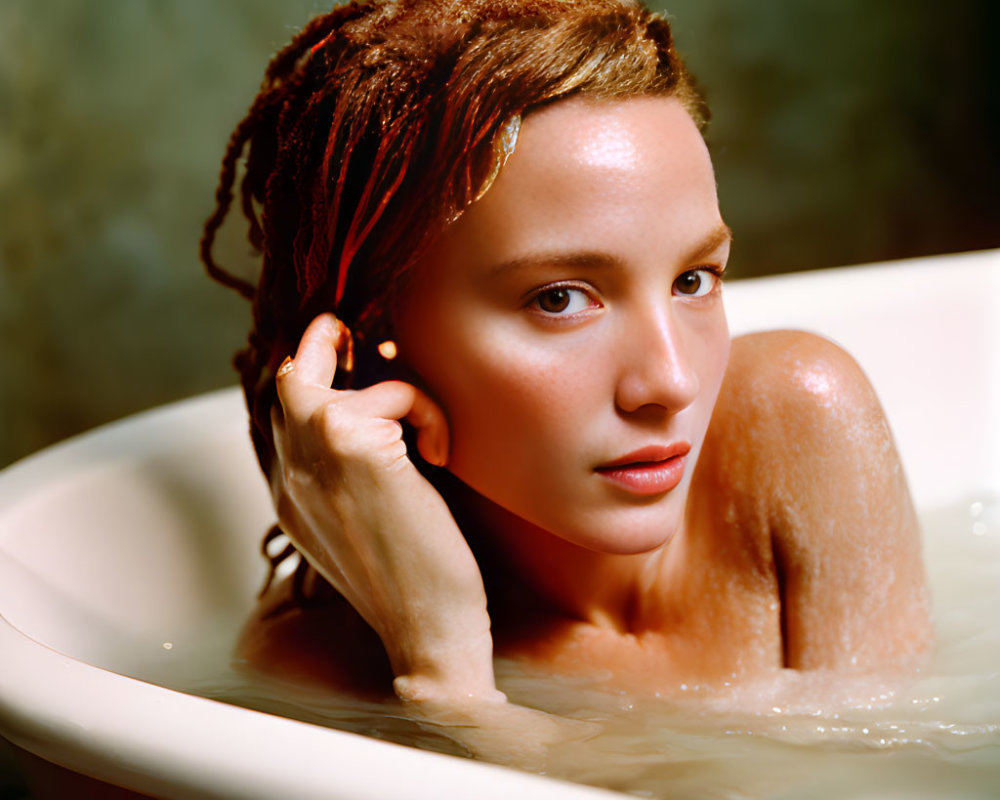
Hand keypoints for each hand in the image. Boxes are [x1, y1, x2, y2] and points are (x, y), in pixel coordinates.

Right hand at [271, 313, 502, 702]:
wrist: (429, 630)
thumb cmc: (414, 582)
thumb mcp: (364, 528)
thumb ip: (346, 480)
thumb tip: (379, 431)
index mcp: (290, 498)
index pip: (281, 420)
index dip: (309, 384)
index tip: (341, 363)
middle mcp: (289, 475)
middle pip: (284, 383)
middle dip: (313, 346)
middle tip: (340, 327)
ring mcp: (312, 458)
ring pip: (321, 374)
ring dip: (389, 389)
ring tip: (427, 427)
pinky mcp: (353, 446)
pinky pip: (393, 392)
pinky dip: (426, 411)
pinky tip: (441, 455)